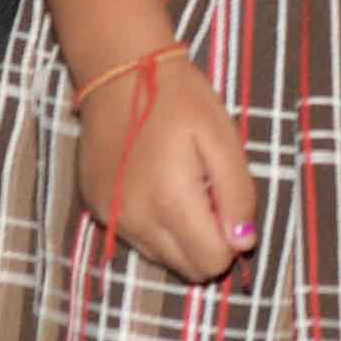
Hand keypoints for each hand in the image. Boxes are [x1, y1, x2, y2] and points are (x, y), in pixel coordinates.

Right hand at [78, 50, 256, 281]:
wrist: (119, 72)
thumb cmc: (179, 100)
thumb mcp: (222, 139)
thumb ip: (237, 194)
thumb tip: (244, 242)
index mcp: (171, 202)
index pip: (212, 263)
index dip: (230, 240)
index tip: (226, 202)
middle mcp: (136, 220)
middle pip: (188, 268)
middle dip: (207, 241)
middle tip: (207, 192)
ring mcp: (112, 217)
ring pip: (163, 257)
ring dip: (180, 234)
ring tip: (180, 184)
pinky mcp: (97, 209)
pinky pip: (137, 238)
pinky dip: (153, 223)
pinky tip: (154, 182)